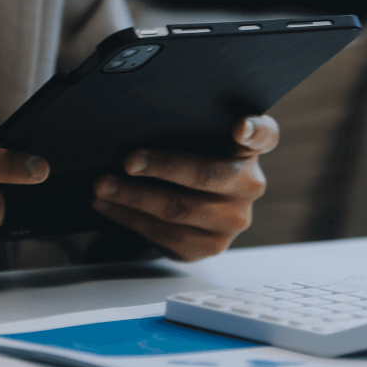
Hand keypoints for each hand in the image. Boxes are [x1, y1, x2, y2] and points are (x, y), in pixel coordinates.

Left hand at [91, 115, 278, 260]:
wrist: (196, 205)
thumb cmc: (190, 158)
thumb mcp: (195, 138)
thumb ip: (187, 126)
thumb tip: (137, 120)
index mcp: (250, 150)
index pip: (263, 135)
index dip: (253, 130)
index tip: (239, 127)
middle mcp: (250, 186)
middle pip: (206, 175)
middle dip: (162, 167)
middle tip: (127, 161)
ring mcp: (233, 221)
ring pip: (178, 209)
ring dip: (132, 197)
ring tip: (102, 186)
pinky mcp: (210, 246)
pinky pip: (165, 235)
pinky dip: (129, 218)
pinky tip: (107, 206)